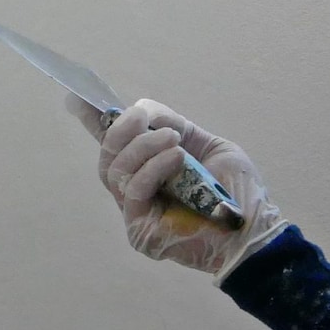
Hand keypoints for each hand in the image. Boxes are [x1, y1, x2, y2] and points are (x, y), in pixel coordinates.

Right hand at [69, 96, 286, 279]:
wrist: (254, 231)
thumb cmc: (238, 192)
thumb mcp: (211, 146)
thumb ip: (178, 126)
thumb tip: (141, 107)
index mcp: (149, 168)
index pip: (114, 145)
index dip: (93, 123)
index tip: (75, 99)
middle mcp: (134, 189)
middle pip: (108, 155)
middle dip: (121, 129)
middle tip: (143, 116)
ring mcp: (133, 210)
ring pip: (115, 170)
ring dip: (142, 146)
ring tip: (173, 140)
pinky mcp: (138, 229)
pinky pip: (133, 190)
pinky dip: (152, 169)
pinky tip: (177, 158)